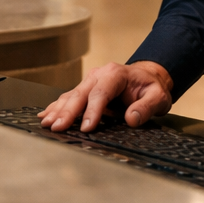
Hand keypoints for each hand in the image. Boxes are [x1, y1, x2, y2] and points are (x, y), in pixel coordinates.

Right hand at [39, 60, 174, 131]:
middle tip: (57, 127)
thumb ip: (146, 107)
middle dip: (67, 112)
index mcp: (115, 74)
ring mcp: (90, 81)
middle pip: (80, 94)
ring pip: (71, 96)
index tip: (86, 127)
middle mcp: (99, 75)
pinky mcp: (85, 89)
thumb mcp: (158, 97)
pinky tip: (45, 115)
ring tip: (47, 124)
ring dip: (58, 110)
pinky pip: (69, 97)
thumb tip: (131, 118)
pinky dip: (57, 107)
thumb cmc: (151, 88)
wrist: (147, 77)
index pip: (101, 93)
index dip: (92, 111)